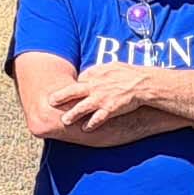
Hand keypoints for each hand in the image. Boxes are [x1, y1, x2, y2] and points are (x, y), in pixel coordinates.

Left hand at [49, 63, 164, 129]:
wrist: (143, 83)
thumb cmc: (129, 73)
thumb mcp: (111, 66)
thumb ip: (98, 71)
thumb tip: (88, 74)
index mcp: (95, 75)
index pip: (79, 81)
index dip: (73, 88)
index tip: (67, 93)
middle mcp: (95, 87)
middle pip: (73, 92)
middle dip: (60, 97)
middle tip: (50, 101)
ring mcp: (101, 98)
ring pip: (81, 108)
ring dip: (72, 114)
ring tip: (64, 120)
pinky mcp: (109, 109)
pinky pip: (97, 119)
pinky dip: (91, 124)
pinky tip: (85, 129)